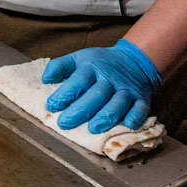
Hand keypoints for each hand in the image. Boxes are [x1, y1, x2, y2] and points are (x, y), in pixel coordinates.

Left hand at [42, 39, 161, 132]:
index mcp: (92, 67)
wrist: (133, 60)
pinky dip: (135, 117)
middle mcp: (110, 79)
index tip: (52, 105)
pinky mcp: (141, 99)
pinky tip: (128, 125)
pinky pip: (141, 108)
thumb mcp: (78, 58)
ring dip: (106, 116)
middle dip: (80, 110)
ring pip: (118, 103)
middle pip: (96, 94)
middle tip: (65, 122)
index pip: (78, 80)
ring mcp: (127, 89)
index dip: (66, 93)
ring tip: (94, 128)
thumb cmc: (100, 63)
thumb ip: (60, 66)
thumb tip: (45, 79)